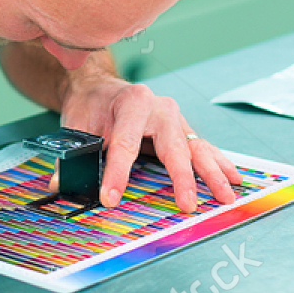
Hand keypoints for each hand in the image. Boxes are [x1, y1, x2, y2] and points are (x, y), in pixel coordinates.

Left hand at [60, 75, 241, 211]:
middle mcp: (160, 107)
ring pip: (196, 148)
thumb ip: (71, 156)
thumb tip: (60, 188)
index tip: (110, 198)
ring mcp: (175, 119)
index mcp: (131, 102)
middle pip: (173, 146)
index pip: (125, 142)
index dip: (117, 173)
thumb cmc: (89, 107)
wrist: (99, 87)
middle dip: (181, 178)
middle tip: (188, 204)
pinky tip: (233, 179)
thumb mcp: (75, 126)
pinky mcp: (182, 130)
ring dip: (212, 174)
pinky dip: (218, 165)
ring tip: (225, 196)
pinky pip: (203, 148)